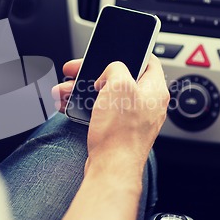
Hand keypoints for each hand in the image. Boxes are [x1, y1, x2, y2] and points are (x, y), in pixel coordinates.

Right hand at [52, 56, 168, 177]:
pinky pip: (103, 111)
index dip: (130, 53)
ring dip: (85, 90)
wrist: (111, 168)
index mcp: (155, 89)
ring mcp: (134, 119)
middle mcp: (147, 104)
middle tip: (76, 71)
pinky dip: (87, 106)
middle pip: (121, 78)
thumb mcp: (118, 85)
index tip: (113, 51)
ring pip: (108, 95)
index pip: (148, 61)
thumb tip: (111, 71)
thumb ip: (116, 68)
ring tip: (65, 90)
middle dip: (94, 73)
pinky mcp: (121, 131)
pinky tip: (70, 105)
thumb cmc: (120, 132)